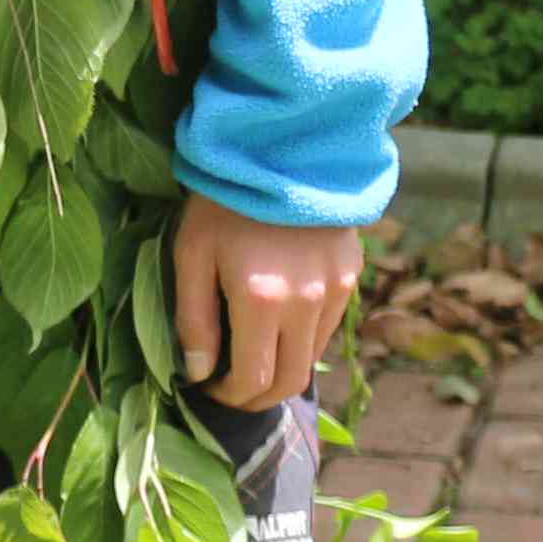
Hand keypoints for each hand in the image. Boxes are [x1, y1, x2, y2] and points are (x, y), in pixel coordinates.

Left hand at [171, 197, 363, 410]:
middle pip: (289, 380)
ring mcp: (336, 289)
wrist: (281, 144)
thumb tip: (198, 374)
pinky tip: (279, 321)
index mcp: (261, 300)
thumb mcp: (191, 254)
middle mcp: (307, 302)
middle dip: (257, 396)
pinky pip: (328, 326)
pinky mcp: (351, 274)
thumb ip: (194, 320)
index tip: (208, 388)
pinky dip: (302, 338)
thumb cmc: (223, 199)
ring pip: (312, 357)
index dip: (228, 397)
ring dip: (282, 368)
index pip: (253, 381)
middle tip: (232, 389)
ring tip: (254, 356)